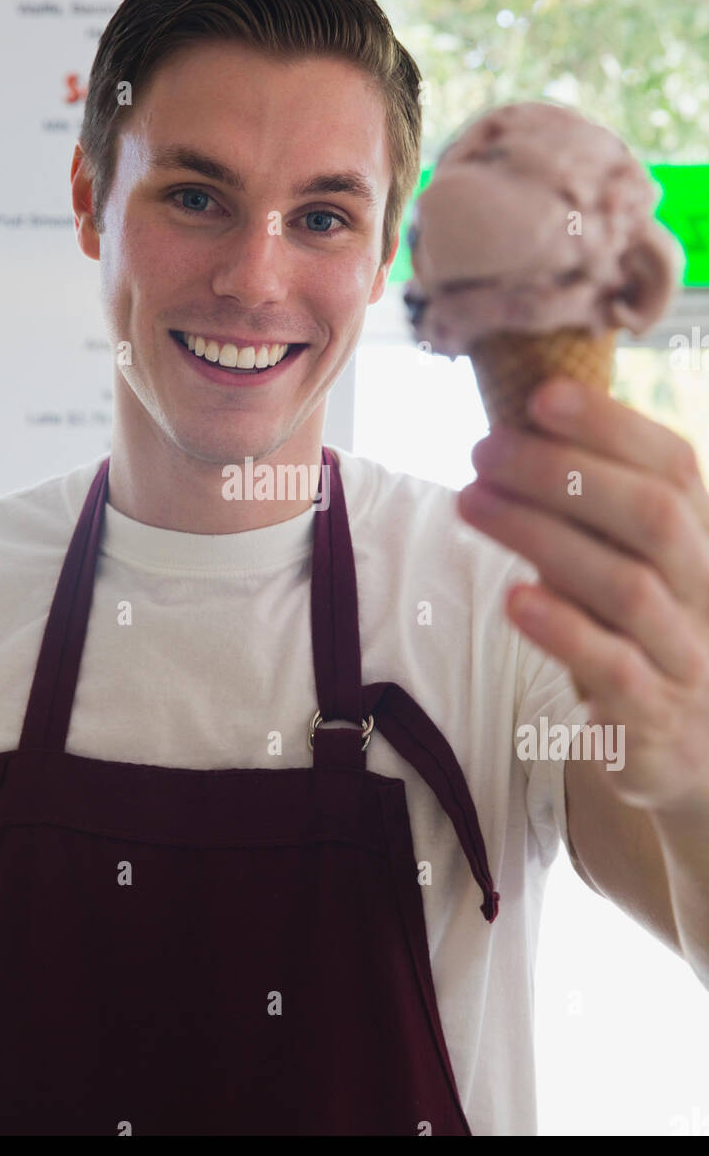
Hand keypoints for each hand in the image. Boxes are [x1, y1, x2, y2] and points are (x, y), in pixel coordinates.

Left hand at [456, 376, 708, 814]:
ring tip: (469, 501)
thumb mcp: (631, 569)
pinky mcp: (655, 724)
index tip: (540, 396)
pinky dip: (565, 630)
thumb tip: (517, 433)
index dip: (613, 425)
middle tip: (483, 450)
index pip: (676, 467)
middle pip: (653, 516)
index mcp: (704, 545)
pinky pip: (618, 671)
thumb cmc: (641, 644)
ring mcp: (688, 660)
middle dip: (563, 472)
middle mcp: (707, 594)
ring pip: (628, 587)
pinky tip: (514, 599)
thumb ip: (596, 516)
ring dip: (542, 536)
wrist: (693, 760)